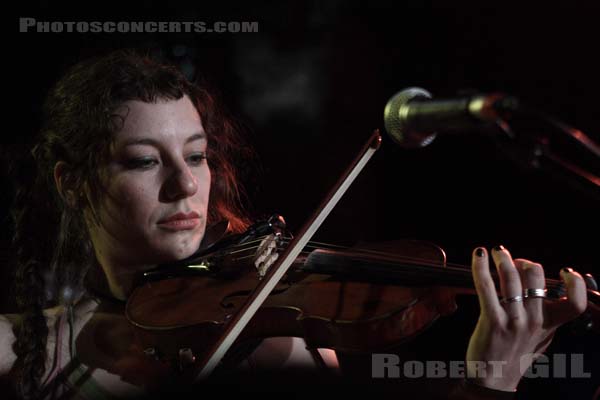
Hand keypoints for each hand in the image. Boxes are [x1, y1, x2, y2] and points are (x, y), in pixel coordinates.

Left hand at [465, 246, 586, 390]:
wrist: (493, 378)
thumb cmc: (515, 353)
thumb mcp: (541, 337)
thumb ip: (547, 315)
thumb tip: (548, 289)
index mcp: (550, 324)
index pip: (575, 302)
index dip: (575, 283)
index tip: (565, 271)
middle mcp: (535, 321)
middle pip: (536, 278)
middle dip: (525, 262)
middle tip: (514, 261)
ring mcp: (514, 321)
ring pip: (512, 278)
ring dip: (503, 258)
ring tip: (497, 251)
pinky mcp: (492, 321)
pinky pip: (487, 287)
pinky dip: (480, 267)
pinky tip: (479, 254)